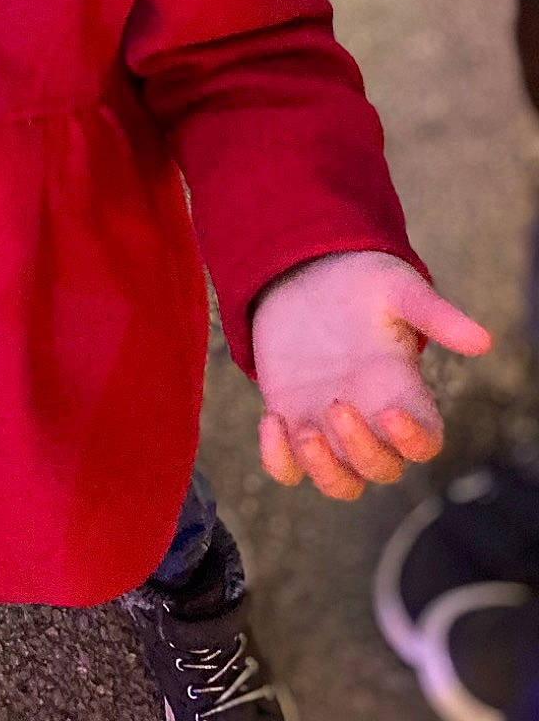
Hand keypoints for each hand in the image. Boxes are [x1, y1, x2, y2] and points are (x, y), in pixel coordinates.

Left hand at [252, 251, 490, 499]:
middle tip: (337, 404)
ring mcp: (329, 426)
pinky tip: (271, 419)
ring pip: (340, 483)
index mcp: (403, 393)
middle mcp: (370, 420)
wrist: (304, 273)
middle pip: (381, 469)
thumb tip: (484, 340)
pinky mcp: (289, 419)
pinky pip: (287, 468)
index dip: (413, 441)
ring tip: (304, 432)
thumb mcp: (398, 288)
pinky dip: (279, 461)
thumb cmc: (363, 283)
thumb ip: (436, 314)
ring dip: (324, 470)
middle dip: (361, 449)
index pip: (424, 444)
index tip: (389, 411)